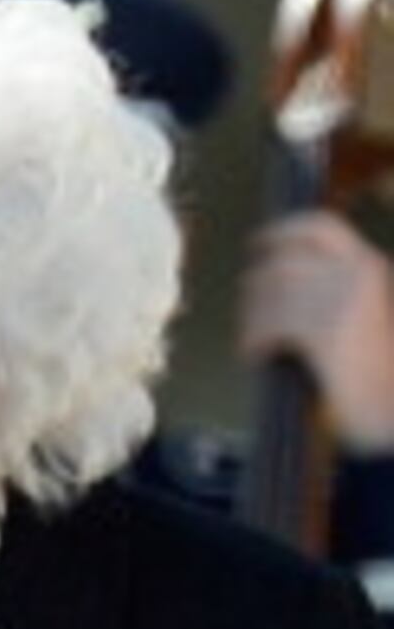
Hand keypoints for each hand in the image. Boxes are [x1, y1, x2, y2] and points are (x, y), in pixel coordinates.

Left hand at [241, 210, 393, 452]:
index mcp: (368, 264)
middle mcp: (358, 271)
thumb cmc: (368, 368)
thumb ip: (324, 289)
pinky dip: (254, 340)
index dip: (280, 232)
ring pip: (271, 292)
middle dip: (256, 285)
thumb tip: (270, 274)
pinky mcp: (326, 328)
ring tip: (254, 344)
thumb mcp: (353, 314)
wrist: (391, 402)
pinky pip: (271, 323)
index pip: (319, 226)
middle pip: (283, 260)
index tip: (256, 243)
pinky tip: (256, 356)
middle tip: (248, 311)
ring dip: (252, 319)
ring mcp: (343, 297)